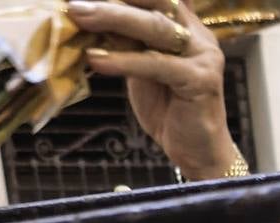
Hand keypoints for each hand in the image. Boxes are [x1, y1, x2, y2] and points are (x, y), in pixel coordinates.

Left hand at [68, 0, 237, 176]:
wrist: (196, 151)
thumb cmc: (168, 110)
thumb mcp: (140, 68)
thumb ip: (125, 42)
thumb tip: (85, 18)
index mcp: (186, 26)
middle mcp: (199, 35)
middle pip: (154, 3)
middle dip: (112, 1)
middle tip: (75, 4)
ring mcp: (204, 56)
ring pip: (155, 28)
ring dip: (113, 20)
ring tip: (79, 18)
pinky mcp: (201, 80)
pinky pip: (156, 64)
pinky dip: (124, 61)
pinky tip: (96, 60)